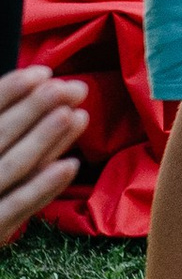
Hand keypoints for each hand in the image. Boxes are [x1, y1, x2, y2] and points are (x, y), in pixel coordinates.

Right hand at [0, 65, 85, 244]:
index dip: (10, 90)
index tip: (43, 72)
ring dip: (45, 140)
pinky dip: (45, 185)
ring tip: (76, 116)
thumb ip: (4, 123)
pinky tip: (71, 165)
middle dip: (37, 108)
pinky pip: (18, 206)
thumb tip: (38, 86)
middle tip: (73, 88)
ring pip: (13, 166)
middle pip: (0, 134)